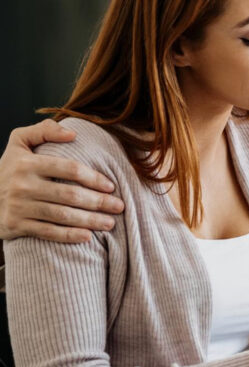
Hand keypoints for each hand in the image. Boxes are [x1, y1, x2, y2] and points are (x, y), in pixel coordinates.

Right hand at [0, 120, 123, 242]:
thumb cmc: (10, 168)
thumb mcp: (19, 142)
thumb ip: (44, 130)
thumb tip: (72, 133)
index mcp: (28, 163)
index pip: (70, 169)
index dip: (94, 178)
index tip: (111, 186)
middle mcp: (22, 185)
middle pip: (70, 195)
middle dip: (99, 202)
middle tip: (119, 206)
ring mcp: (18, 206)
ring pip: (62, 215)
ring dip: (90, 220)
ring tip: (110, 222)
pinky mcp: (15, 225)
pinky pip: (47, 232)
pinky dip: (69, 236)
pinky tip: (88, 237)